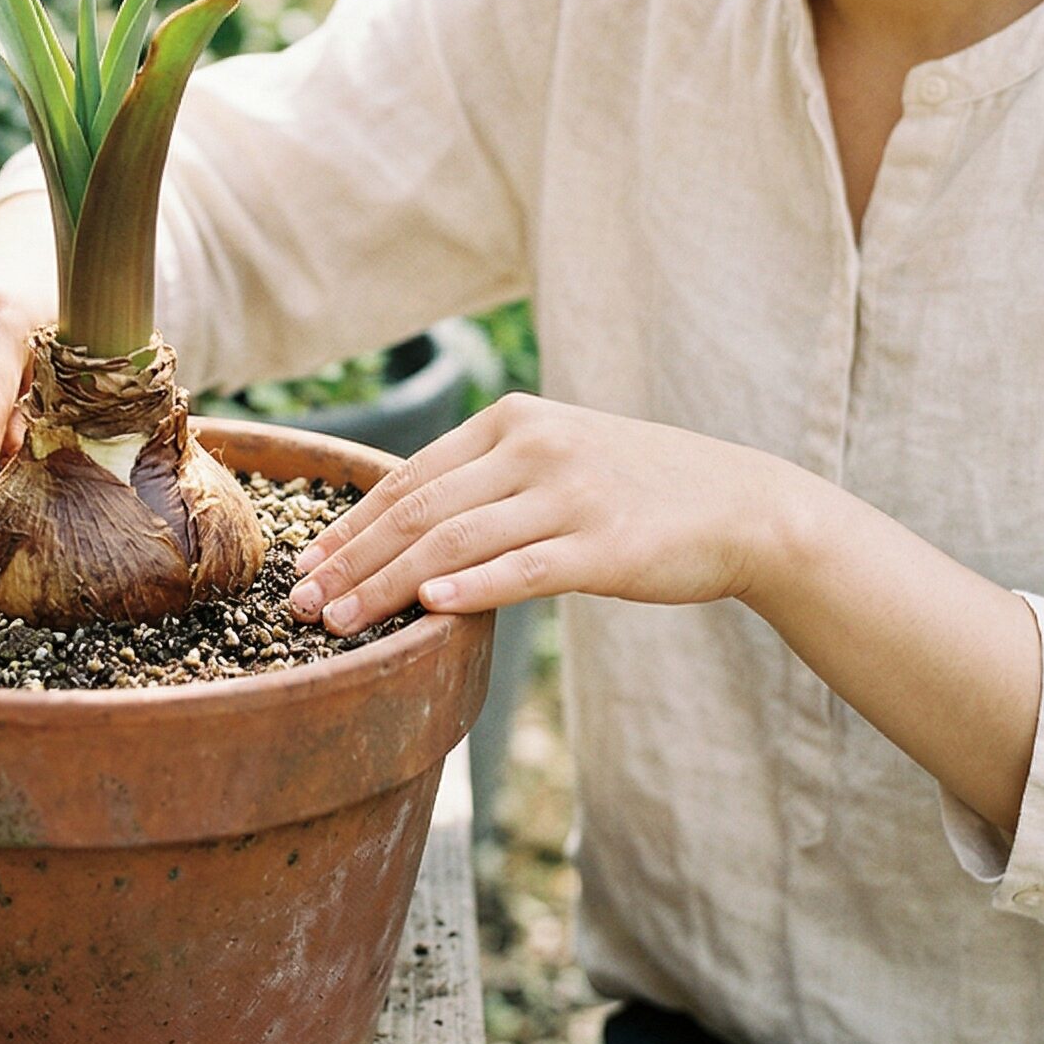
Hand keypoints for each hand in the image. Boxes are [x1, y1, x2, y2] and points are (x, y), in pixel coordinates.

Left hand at [284, 391, 787, 634]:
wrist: (741, 505)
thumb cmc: (637, 488)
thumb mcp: (557, 456)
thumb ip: (487, 479)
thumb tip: (402, 531)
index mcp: (512, 419)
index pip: (409, 476)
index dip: (351, 524)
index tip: (307, 564)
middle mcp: (535, 445)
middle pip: (417, 510)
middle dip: (351, 561)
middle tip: (302, 606)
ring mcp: (569, 492)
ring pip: (453, 543)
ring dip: (387, 587)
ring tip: (342, 624)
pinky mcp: (604, 544)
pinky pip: (521, 568)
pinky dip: (468, 589)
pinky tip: (427, 611)